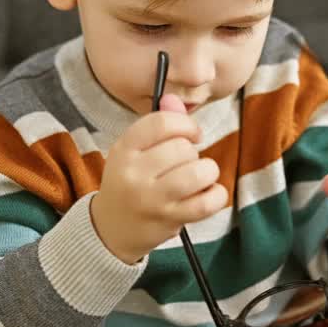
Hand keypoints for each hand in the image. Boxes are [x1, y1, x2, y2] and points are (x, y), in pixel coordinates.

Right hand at [91, 94, 227, 263]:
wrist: (111, 228)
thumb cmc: (129, 181)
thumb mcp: (134, 150)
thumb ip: (158, 124)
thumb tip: (174, 99)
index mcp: (124, 149)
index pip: (161, 123)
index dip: (185, 124)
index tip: (192, 134)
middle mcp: (134, 174)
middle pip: (182, 148)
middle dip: (192, 152)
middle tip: (184, 164)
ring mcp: (151, 200)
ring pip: (197, 173)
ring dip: (207, 171)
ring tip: (199, 176)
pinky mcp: (169, 220)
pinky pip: (206, 203)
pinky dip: (216, 194)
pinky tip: (209, 192)